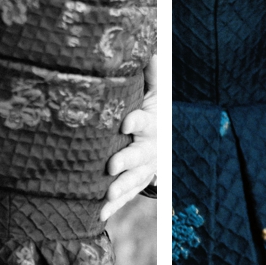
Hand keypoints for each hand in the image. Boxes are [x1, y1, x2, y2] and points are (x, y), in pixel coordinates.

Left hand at [103, 56, 156, 219]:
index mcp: (152, 123)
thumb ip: (152, 75)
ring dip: (120, 188)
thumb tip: (150, 51)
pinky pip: (127, 195)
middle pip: (139, 155)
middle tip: (111, 166)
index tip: (125, 122)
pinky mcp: (137, 183)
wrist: (166, 140)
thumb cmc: (153, 110)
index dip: (136, 121)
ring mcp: (145, 168)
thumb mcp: (156, 92)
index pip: (144, 121)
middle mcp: (150, 148)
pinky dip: (114, 206)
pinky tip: (99, 213)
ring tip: (106, 196)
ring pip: (134, 179)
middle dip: (126, 161)